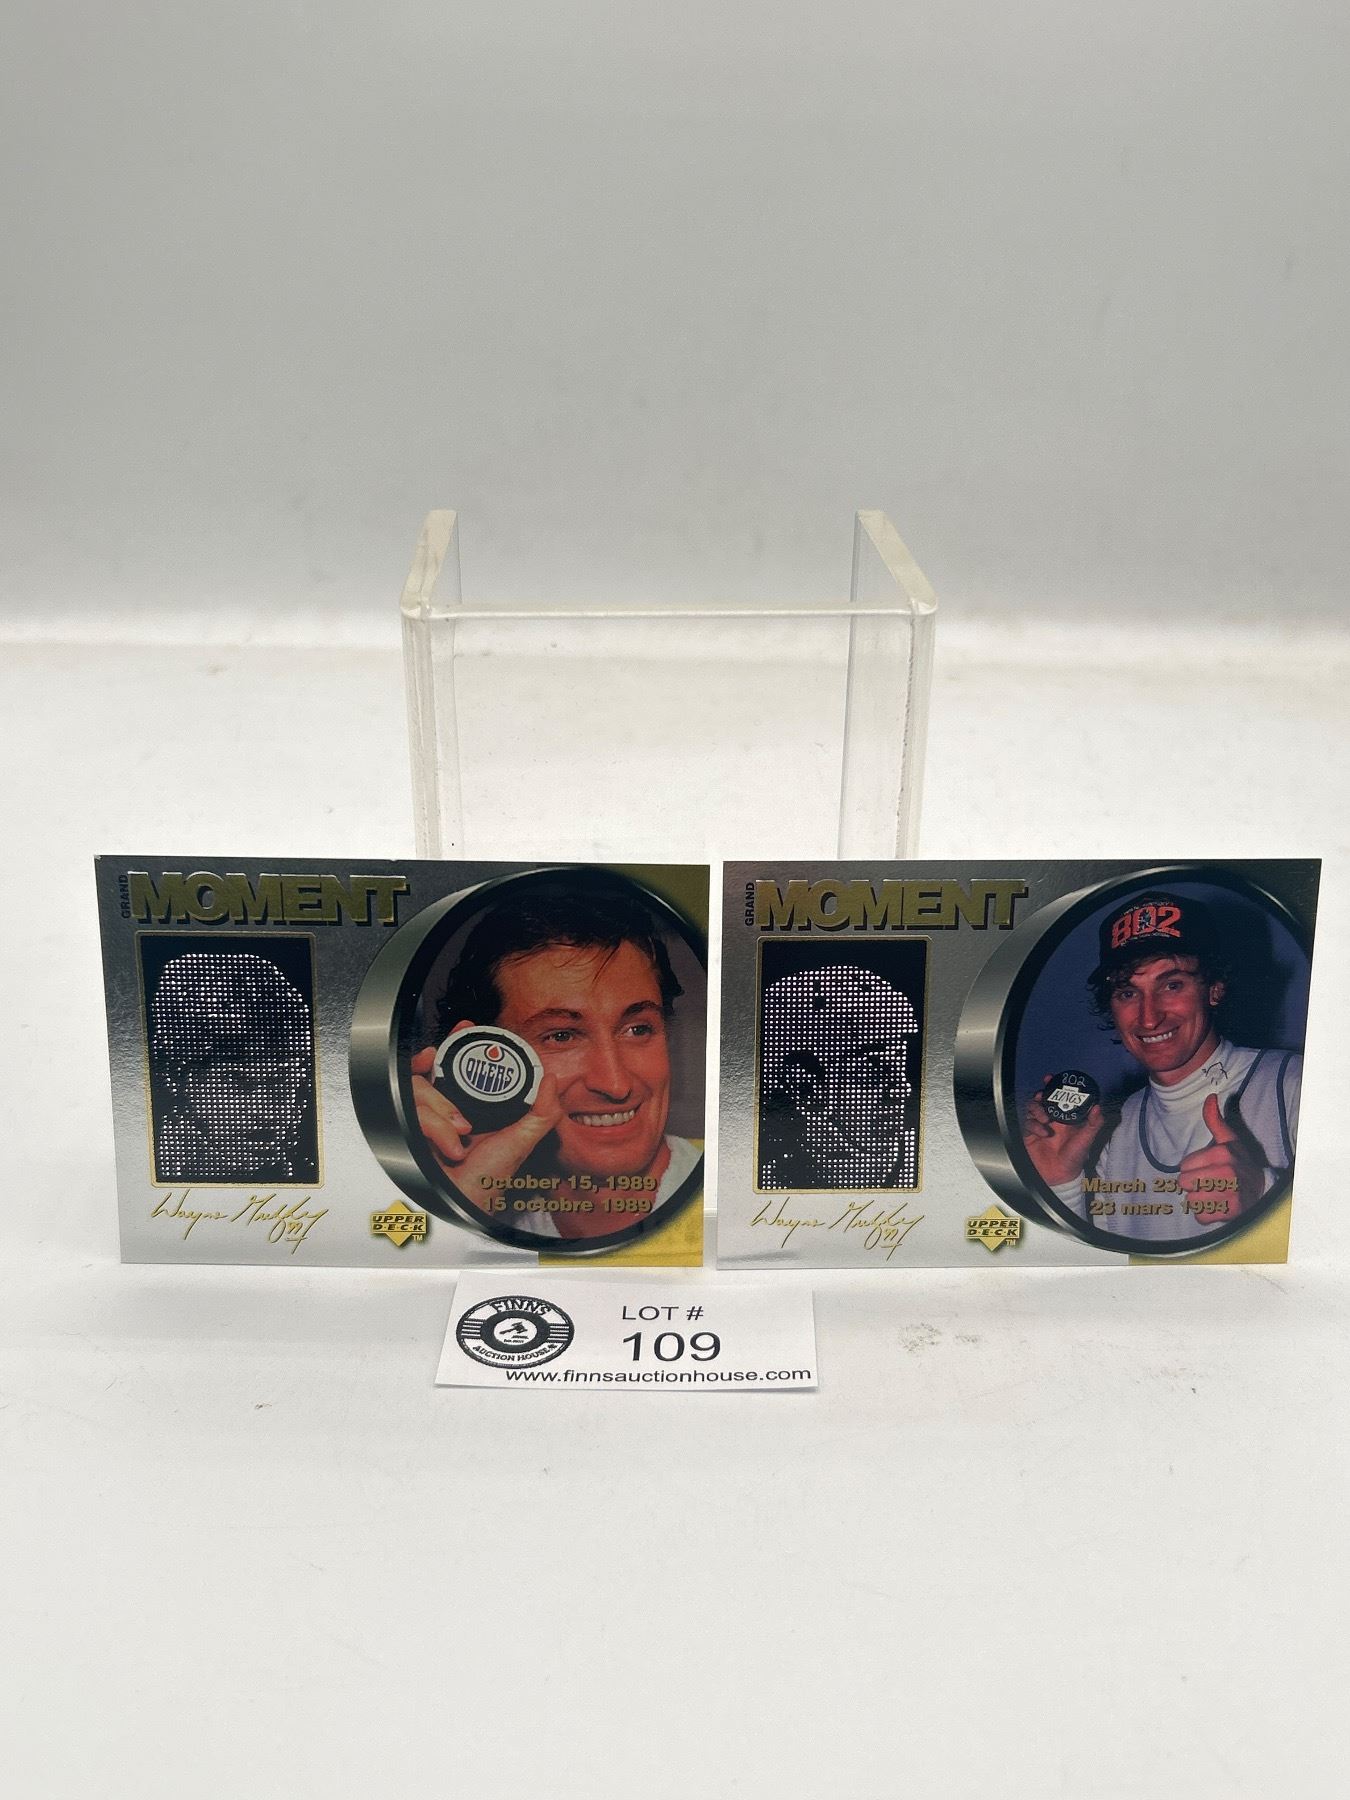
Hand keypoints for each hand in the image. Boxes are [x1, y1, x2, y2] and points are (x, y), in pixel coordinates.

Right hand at [410, 1038, 563, 1213]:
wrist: (464, 1207)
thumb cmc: (489, 1180)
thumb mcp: (523, 1141)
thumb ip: (543, 1112)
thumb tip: (554, 1078)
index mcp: (466, 1102)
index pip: (455, 1063)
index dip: (455, 1042)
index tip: (464, 1028)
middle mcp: (441, 1107)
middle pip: (429, 1070)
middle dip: (436, 1074)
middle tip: (453, 1096)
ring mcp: (421, 1118)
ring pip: (418, 1089)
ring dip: (441, 1114)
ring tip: (460, 1135)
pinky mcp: (405, 1131)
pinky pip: (412, 1113)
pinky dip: (434, 1130)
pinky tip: (449, 1147)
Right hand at [1022, 1073, 1104, 1187]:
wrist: (1059, 1176)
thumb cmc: (1074, 1158)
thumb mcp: (1086, 1140)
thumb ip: (1093, 1124)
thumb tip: (1098, 1107)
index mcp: (1065, 1118)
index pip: (1059, 1098)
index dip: (1054, 1087)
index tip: (1051, 1078)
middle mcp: (1052, 1120)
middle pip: (1042, 1100)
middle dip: (1042, 1094)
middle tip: (1043, 1095)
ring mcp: (1040, 1126)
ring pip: (1033, 1108)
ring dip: (1037, 1109)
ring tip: (1045, 1118)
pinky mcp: (1030, 1134)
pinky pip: (1028, 1123)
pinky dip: (1034, 1125)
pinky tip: (1042, 1132)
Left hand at [1176, 1092, 1261, 1220]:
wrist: (1263, 1191)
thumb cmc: (1240, 1164)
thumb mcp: (1229, 1140)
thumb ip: (1215, 1120)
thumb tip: (1210, 1097)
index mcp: (1222, 1153)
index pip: (1182, 1166)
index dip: (1192, 1168)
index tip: (1208, 1169)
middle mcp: (1227, 1173)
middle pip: (1183, 1183)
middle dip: (1194, 1184)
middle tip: (1210, 1183)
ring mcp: (1230, 1194)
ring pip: (1190, 1200)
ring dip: (1200, 1199)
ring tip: (1215, 1194)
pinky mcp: (1231, 1213)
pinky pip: (1200, 1216)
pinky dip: (1206, 1214)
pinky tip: (1218, 1206)